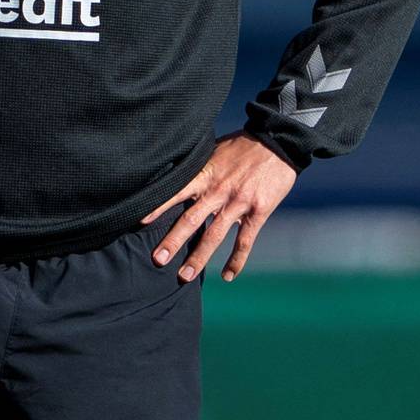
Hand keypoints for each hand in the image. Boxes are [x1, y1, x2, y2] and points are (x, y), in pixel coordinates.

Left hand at [141, 131, 296, 282]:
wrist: (278, 143)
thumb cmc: (243, 145)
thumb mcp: (215, 150)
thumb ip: (199, 167)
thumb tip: (177, 175)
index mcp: (206, 174)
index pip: (177, 192)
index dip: (159, 207)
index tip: (141, 222)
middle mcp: (218, 191)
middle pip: (192, 220)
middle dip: (173, 241)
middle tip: (157, 260)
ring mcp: (238, 203)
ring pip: (214, 235)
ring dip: (199, 258)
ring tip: (184, 276)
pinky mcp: (258, 211)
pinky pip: (244, 241)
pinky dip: (236, 260)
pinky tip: (228, 276)